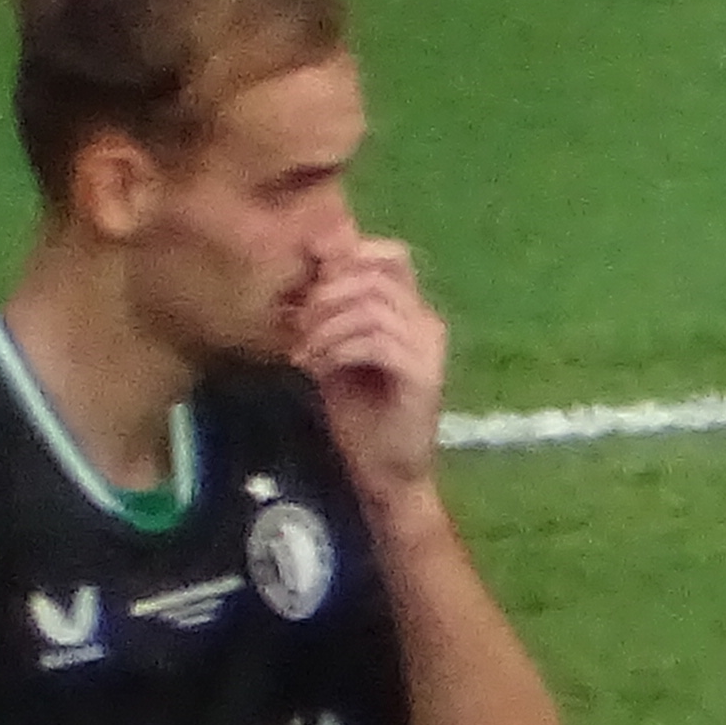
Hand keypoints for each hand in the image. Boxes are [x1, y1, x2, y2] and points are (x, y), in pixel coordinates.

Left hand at [291, 236, 448, 500]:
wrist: (383, 469)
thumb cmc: (358, 409)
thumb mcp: (335, 345)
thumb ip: (331, 305)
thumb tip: (309, 259)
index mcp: (411, 311)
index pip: (392, 256)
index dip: (348, 255)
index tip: (307, 281)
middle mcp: (427, 323)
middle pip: (375, 277)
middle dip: (325, 296)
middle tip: (296, 326)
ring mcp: (430, 349)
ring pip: (373, 308)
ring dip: (327, 327)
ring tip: (303, 353)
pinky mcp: (424, 376)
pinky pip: (377, 342)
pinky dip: (339, 350)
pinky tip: (319, 369)